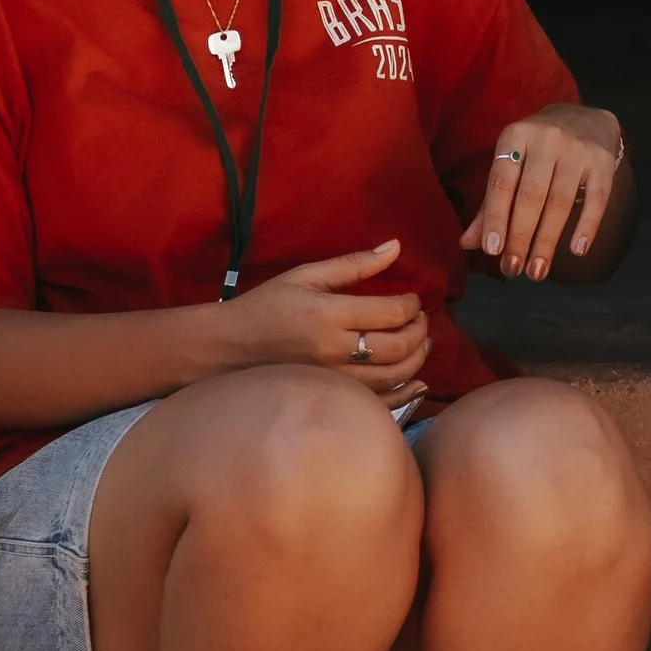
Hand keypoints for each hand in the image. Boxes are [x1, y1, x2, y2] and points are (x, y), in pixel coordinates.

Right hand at [221, 240, 429, 399]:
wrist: (229, 347)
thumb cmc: (267, 306)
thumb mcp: (306, 276)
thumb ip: (354, 264)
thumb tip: (396, 246)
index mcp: (328, 314)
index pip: (390, 313)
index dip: (412, 306)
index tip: (412, 299)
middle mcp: (333, 351)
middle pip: (398, 347)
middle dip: (419, 331)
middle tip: (421, 320)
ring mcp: (333, 379)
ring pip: (393, 377)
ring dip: (417, 359)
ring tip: (420, 342)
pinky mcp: (330, 398)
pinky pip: (378, 403)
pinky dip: (405, 393)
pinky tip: (417, 382)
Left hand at [461, 104, 624, 277]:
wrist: (585, 119)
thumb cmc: (538, 150)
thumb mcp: (511, 165)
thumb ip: (491, 204)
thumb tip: (467, 244)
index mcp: (516, 136)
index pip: (502, 182)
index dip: (497, 218)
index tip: (493, 251)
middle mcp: (547, 138)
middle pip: (532, 196)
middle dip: (521, 237)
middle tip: (513, 270)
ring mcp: (578, 149)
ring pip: (561, 202)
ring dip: (547, 241)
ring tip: (537, 271)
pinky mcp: (603, 161)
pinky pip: (597, 199)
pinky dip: (587, 226)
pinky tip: (577, 251)